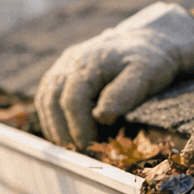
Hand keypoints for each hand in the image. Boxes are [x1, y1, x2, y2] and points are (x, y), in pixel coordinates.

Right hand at [35, 2, 193, 147]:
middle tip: (77, 152)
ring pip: (45, 98)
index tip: (89, 146)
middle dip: (62, 130)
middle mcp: (70, 61)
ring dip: (53, 125)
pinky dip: (51, 116)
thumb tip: (101, 115)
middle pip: (52, 100)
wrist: (144, 41)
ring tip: (69, 146)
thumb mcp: (146, 74)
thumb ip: (125, 92)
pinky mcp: (61, 70)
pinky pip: (46, 95)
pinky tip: (64, 131)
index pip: (73, 100)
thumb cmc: (148, 60)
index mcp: (89, 62)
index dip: (78, 127)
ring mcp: (63, 64)